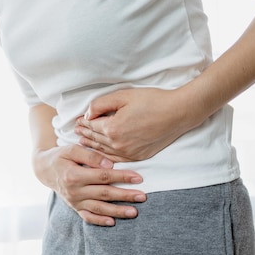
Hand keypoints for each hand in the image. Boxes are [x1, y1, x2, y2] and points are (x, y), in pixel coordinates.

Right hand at [33, 144, 145, 225]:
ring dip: (117, 211)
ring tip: (134, 212)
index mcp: (74, 175)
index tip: (138, 177)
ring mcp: (74, 201)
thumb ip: (91, 156)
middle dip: (125, 195)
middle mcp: (74, 191)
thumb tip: (110, 164)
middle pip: (104, 194)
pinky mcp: (74, 207)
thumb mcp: (72, 150)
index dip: (122, 177)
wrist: (44, 169)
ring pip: (99, 208)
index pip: (103, 176)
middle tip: (142, 196)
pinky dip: (100, 221)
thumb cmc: (60, 156)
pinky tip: (113, 222)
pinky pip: (88, 217)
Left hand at [75, 88, 204, 161]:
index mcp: (112, 128)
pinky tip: (100, 152)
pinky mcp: (138, 157)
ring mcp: (128, 153)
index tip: (76, 120)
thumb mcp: (123, 96)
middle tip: (76, 130)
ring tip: (83, 141)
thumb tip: (88, 114)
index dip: (82, 122)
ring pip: (103, 151)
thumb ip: (101, 105)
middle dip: (84, 133)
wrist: (178, 113)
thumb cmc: (152, 100)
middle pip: (95, 139)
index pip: (91, 126)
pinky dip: (105, 155)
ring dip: (91, 145)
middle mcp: (118, 144)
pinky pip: (115, 158)